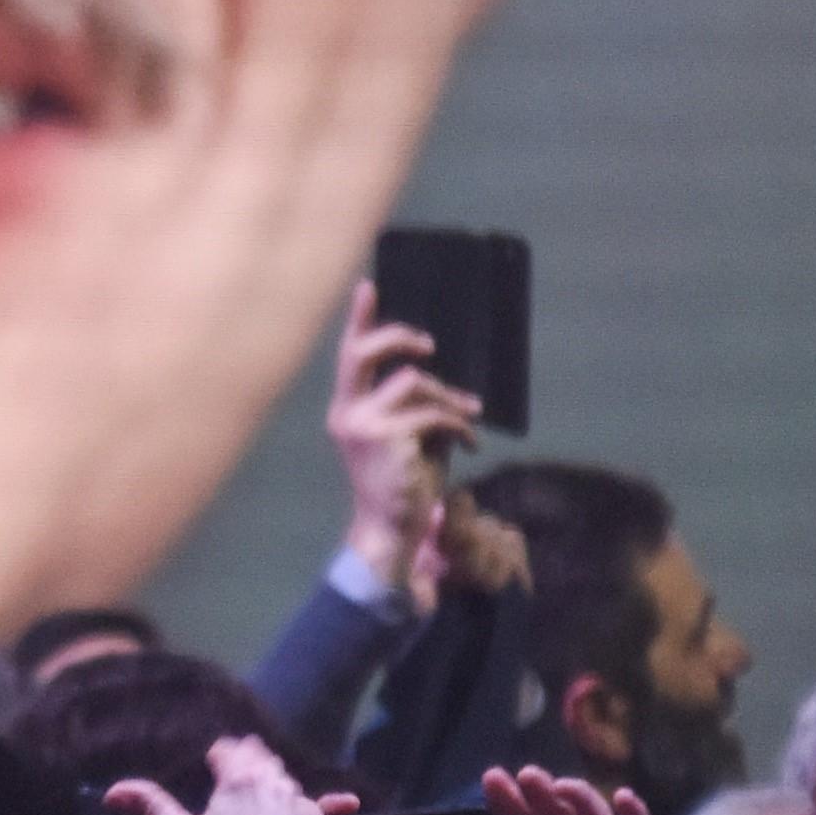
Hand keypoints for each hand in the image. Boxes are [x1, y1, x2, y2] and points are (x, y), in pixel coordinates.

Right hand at [320, 279, 483, 579]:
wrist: (394, 530)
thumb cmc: (402, 484)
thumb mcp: (403, 437)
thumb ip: (410, 405)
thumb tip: (438, 374)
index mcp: (346, 410)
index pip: (349, 356)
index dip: (359, 319)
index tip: (368, 285)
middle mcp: (347, 413)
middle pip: (366, 353)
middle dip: (399, 337)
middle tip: (429, 345)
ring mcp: (364, 425)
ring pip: (414, 383)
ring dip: (450, 398)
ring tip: (468, 417)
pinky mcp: (389, 439)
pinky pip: (434, 414)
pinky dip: (459, 424)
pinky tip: (469, 442)